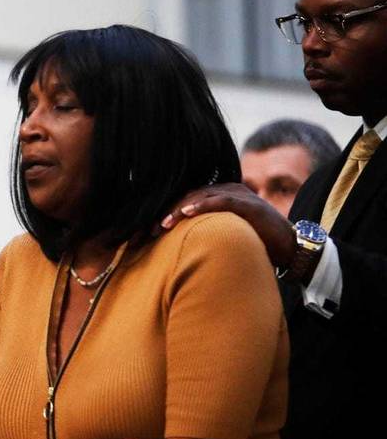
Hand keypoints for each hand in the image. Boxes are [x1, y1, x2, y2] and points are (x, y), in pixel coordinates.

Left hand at [157, 183, 294, 267]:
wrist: (291, 248)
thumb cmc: (256, 242)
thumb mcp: (225, 234)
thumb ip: (206, 231)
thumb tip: (180, 245)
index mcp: (220, 195)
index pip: (186, 199)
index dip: (166, 212)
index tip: (147, 230)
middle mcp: (228, 190)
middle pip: (188, 196)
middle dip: (167, 212)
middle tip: (149, 230)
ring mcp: (239, 195)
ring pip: (201, 196)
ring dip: (179, 210)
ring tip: (162, 225)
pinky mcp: (249, 204)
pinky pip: (222, 201)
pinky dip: (203, 205)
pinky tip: (187, 212)